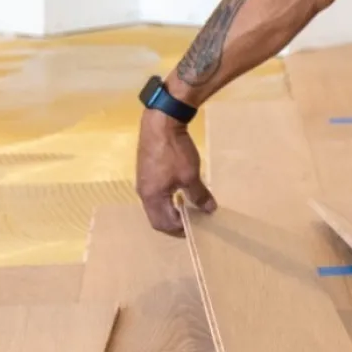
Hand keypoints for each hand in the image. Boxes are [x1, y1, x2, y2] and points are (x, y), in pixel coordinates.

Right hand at [135, 108, 214, 234]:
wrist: (161, 122)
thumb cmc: (174, 152)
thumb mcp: (190, 175)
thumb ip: (199, 195)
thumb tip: (209, 210)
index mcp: (151, 197)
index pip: (163, 224)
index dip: (179, 229)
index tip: (196, 228)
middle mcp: (143, 192)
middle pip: (156, 217)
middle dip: (173, 222)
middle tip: (192, 221)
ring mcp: (142, 180)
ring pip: (155, 204)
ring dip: (170, 209)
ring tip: (187, 207)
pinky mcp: (145, 169)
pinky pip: (155, 192)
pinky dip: (166, 198)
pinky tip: (178, 191)